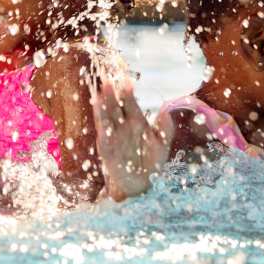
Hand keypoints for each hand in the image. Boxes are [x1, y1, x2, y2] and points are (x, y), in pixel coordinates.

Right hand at [90, 76, 169, 201]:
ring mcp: (113, 135)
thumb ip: (164, 129)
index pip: (130, 103)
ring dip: (104, 104)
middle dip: (113, 93)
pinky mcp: (107, 147)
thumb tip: (166, 111)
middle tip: (110, 79)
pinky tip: (98, 113)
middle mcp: (123, 125)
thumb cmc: (152, 162)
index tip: (127, 80)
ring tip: (102, 90)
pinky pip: (103, 133)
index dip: (128, 92)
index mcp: (136, 121)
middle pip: (116, 105)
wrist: (141, 184)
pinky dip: (100, 122)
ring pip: (107, 116)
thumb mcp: (161, 145)